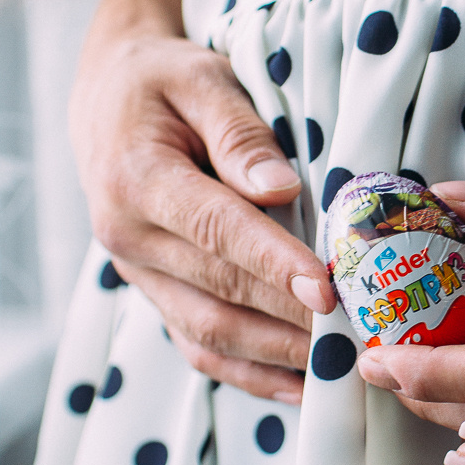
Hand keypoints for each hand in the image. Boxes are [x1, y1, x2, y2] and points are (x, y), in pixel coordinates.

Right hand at [70, 0, 334, 400]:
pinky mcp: (154, 293)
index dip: (273, 262)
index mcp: (135, 178)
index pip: (216, 228)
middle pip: (220, 289)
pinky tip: (300, 385)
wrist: (105, 98)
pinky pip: (198, 345)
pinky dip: (250, 373)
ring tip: (341, 365)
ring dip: (277, 354)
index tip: (327, 288)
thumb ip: (240, 134)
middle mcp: (128, 238)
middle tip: (359, 332)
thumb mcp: (201, 79)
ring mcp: (138, 274)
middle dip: (292, 316)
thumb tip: (281, 189)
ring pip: (209, 332)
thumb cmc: (162, 80)